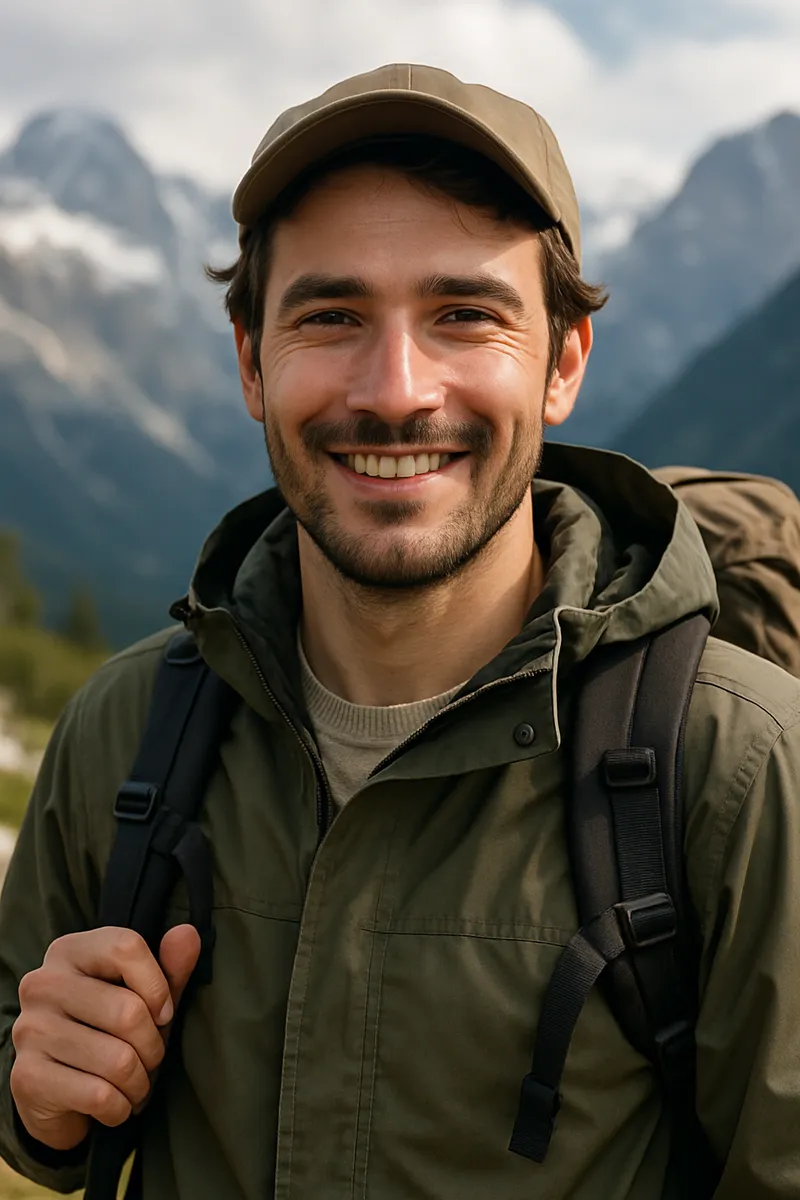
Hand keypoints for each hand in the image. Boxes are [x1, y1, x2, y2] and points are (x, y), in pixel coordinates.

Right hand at [10, 924, 200, 1151]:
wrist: (54, 1093)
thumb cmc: (108, 1033)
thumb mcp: (143, 998)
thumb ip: (169, 968)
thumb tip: (188, 933)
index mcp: (69, 952)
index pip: (126, 947)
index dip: (158, 986)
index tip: (163, 1013)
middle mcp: (43, 983)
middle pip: (129, 1011)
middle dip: (154, 1046)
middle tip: (150, 1059)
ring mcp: (31, 1029)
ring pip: (118, 1060)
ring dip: (139, 1082)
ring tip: (135, 1084)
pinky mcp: (27, 1077)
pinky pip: (99, 1095)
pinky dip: (120, 1107)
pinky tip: (115, 1104)